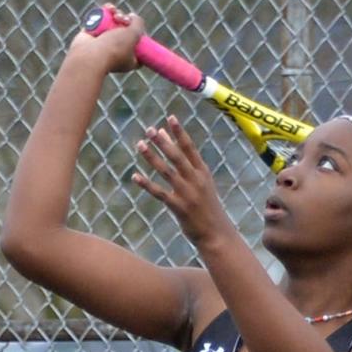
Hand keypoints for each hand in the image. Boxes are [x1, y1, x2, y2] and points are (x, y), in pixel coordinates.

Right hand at [68, 7, 145, 73]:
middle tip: (123, 19)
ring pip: (113, 23)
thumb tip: (133, 16)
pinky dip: (105, 12)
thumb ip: (139, 24)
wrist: (90, 54)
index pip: (139, 48)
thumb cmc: (114, 48)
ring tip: (114, 13)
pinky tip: (108, 7)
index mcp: (129, 60)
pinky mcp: (92, 34)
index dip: (141, 36)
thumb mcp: (134, 35)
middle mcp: (116, 52)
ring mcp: (103, 43)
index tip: (138, 28)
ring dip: (117, 13)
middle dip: (126, 20)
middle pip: (126, 31)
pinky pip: (100, 20)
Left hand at [133, 116, 231, 245]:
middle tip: (150, 130)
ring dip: (152, 157)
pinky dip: (146, 184)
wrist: (216, 233)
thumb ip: (191, 168)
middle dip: (163, 142)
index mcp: (203, 172)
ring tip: (140, 144)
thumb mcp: (204, 185)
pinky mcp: (178, 207)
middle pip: (177, 156)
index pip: (190, 148)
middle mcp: (195, 180)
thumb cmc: (208, 208)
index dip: (180, 133)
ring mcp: (187, 193)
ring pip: (166, 171)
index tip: (170, 118)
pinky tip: (135, 176)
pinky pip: (159, 193)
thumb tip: (179, 152)